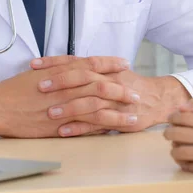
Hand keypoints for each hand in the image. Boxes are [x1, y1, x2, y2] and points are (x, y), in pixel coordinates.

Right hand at [0, 56, 139, 137]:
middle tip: (136, 91)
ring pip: (98, 108)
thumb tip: (78, 68)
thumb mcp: (39, 72)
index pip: (92, 63)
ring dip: (119, 111)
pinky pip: (86, 126)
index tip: (125, 64)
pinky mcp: (60, 125)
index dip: (111, 63)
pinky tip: (115, 129)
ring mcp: (64, 106)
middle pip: (101, 85)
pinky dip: (103, 126)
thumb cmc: (14, 89)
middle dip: (122, 89)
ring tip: (134, 114)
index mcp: (61, 72)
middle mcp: (65, 87)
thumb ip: (60, 68)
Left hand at [31, 56, 191, 136]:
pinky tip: (63, 131)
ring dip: (68, 107)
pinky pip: (97, 123)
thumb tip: (60, 68)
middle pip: (82, 78)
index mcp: (104, 69)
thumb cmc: (130, 86)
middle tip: (39, 86)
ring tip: (48, 112)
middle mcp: (109, 82)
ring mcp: (114, 101)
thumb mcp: (110, 73)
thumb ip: (88, 71)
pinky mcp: (119, 119)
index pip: (75, 62)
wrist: (158, 99)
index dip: (54, 63)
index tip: (34, 65)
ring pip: (89, 101)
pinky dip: (80, 127)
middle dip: (60, 82)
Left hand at [164, 99, 192, 184]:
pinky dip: (184, 164)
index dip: (173, 118)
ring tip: (176, 150)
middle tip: (169, 135)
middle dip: (169, 133)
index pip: (185, 117)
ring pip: (180, 151)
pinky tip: (185, 162)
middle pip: (177, 133)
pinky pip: (190, 166)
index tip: (172, 120)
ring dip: (174, 151)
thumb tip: (185, 106)